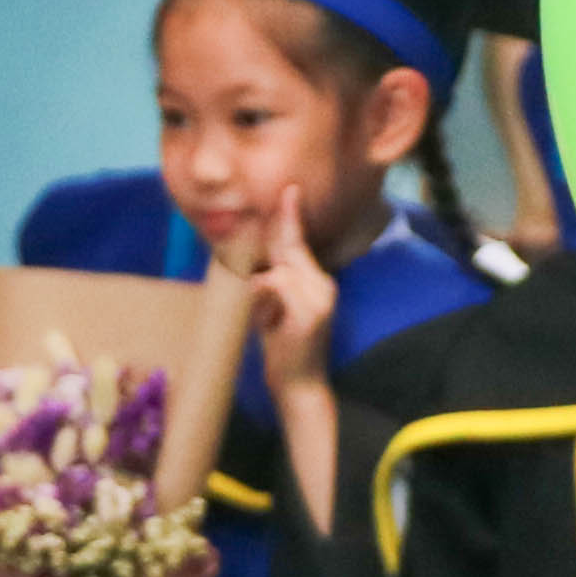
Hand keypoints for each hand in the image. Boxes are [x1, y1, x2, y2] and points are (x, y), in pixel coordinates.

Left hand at [249, 186, 338, 398]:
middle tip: (264, 237)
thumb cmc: (283, 347)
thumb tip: (252, 258)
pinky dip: (264, 300)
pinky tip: (268, 322)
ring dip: (260, 293)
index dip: (291, 217)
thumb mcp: (275, 308)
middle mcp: (324, 285)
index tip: (289, 190)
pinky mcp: (311, 314)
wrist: (299, 386)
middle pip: (289, 250)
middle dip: (270, 248)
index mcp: (318, 281)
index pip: (300, 243)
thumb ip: (272, 279)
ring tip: (267, 322)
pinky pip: (277, 288)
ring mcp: (320, 299)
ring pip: (278, 271)